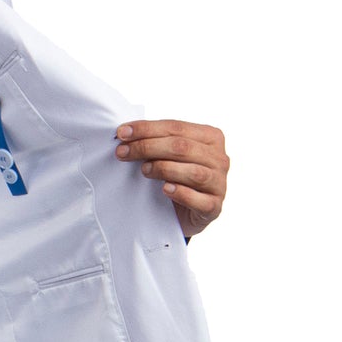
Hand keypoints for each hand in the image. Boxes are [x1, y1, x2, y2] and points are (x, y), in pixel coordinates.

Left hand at [114, 120, 228, 238]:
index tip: (121, 133)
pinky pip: (199, 200)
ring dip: (164, 169)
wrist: (186, 213)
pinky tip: (165, 190)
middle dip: (148, 147)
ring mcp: (219, 183)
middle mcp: (219, 158)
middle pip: (182, 148)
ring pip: (193, 172)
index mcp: (210, 137)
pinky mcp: (214, 207)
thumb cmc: (177, 177)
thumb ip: (157, 140)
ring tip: (144, 170)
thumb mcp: (169, 154)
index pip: (176, 128)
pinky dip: (181, 194)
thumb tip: (125, 132)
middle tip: (122, 153)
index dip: (147, 129)